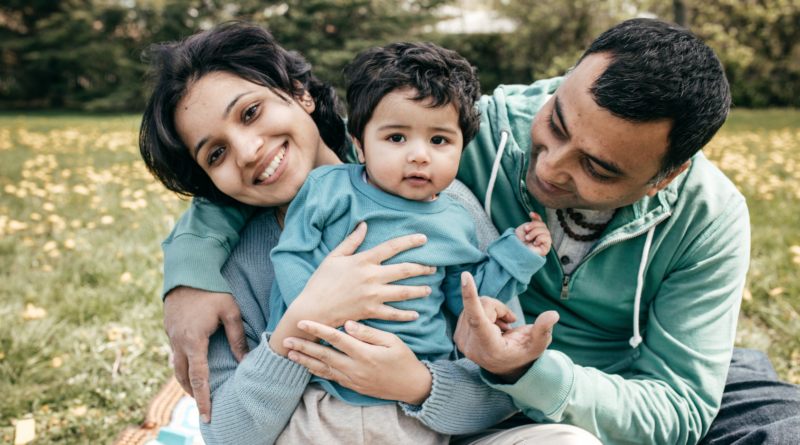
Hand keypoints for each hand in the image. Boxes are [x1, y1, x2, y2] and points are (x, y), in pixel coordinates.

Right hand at [163, 287, 248, 422]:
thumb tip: (246, 362)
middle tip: (204, 410)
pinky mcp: (169, 330)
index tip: (206, 415)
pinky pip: (175, 354)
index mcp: (194, 341)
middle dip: (193, 395)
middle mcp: (178, 342)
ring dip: (185, 382)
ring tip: (196, 393)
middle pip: (184, 377)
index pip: (198, 378)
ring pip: (176, 367)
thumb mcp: (230, 312)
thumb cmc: (212, 290)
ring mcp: (171, 336)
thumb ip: (237, 338)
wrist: (187, 271)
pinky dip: (182, 366)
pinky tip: (190, 368)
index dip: (203, 399)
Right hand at [270, 222, 435, 355]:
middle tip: (433, 267)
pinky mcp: (371, 312)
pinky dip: (406, 315)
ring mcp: (373, 296)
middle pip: (404, 270)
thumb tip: (364, 225)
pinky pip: (394, 314)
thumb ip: (351, 241)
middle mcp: (371, 277)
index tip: (424, 238)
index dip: (410, 241)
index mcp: (363, 261)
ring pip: (403, 292)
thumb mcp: (334, 257)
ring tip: (429, 289)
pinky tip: (416, 314)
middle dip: (421, 268)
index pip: (392, 247)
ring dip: (419, 290)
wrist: (313, 309)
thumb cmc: (321, 282)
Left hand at [283, 320, 432, 405]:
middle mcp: (355, 367)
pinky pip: (330, 378)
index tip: (303, 321)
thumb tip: (348, 323)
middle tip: (286, 340)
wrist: (410, 386)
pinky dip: (317, 371)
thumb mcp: (392, 341)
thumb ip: (369, 333)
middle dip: (304, 347)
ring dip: (305, 361)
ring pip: (323, 369)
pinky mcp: (352, 385)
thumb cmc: (403, 359)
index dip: (318, 329)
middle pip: (324, 355)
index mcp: (364, 353)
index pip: (336, 338)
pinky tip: (307, 366)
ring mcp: (352, 379)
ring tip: (290, 354)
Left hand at [454, 272, 558, 382]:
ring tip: (501, 327)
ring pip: (475, 305)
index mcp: (490, 348)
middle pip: (483, 306)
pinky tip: (492, 326)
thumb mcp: (538, 344)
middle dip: (498, 308)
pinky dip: (483, 313)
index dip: (471, 297)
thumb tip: (553, 315)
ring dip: (491, 311)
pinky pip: (469, 308)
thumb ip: (544, 329)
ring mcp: (462, 341)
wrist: (507, 367)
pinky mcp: (458, 334)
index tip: (465, 277)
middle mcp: (471, 347)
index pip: (477, 319)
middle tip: (509, 322)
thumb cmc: (524, 353)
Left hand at [515, 212, 551, 255]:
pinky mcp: (546, 247)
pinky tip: (534, 243)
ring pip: (545, 230)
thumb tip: (535, 220)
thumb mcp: (522, 229)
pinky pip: (547, 238)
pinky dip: (540, 238)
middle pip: (543, 224)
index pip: (539, 221)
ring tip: (527, 238)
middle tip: (525, 229)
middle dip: (533, 225)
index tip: (530, 214)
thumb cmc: (518, 242)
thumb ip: (530, 224)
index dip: (537, 216)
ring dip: (534, 232)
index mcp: (535, 230)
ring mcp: (544, 241)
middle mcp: (540, 235)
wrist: (516, 252)